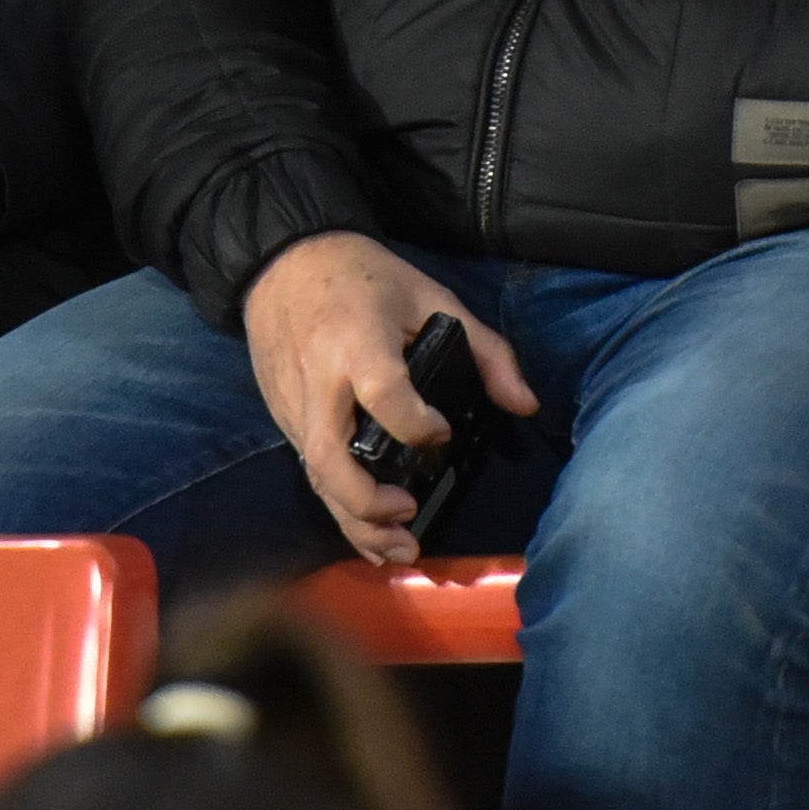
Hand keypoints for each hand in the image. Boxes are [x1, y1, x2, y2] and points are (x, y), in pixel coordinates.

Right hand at [241, 231, 536, 569]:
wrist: (283, 260)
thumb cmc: (364, 276)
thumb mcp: (431, 295)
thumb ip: (484, 349)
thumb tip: (525, 405)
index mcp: (356, 340)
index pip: (382, 392)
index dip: (414, 423)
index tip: (441, 433)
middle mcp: (319, 379)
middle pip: (330, 455)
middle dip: (368, 501)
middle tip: (411, 513)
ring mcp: (295, 404)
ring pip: (315, 476)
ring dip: (354, 521)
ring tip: (398, 549)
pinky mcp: (283, 417)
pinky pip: (309, 471)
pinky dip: (339, 507)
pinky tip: (372, 532)